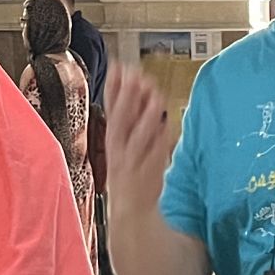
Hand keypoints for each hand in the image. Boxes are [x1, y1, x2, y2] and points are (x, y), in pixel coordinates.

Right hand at [105, 65, 175, 206]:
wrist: (131, 209)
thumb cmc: (128, 169)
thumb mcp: (120, 138)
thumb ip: (124, 110)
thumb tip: (127, 79)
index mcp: (112, 138)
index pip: (109, 108)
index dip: (113, 87)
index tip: (118, 66)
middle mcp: (119, 149)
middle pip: (120, 120)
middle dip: (127, 97)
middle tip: (135, 76)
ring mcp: (134, 161)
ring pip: (137, 137)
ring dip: (145, 116)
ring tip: (154, 98)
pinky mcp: (149, 172)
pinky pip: (154, 153)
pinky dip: (158, 139)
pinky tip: (164, 125)